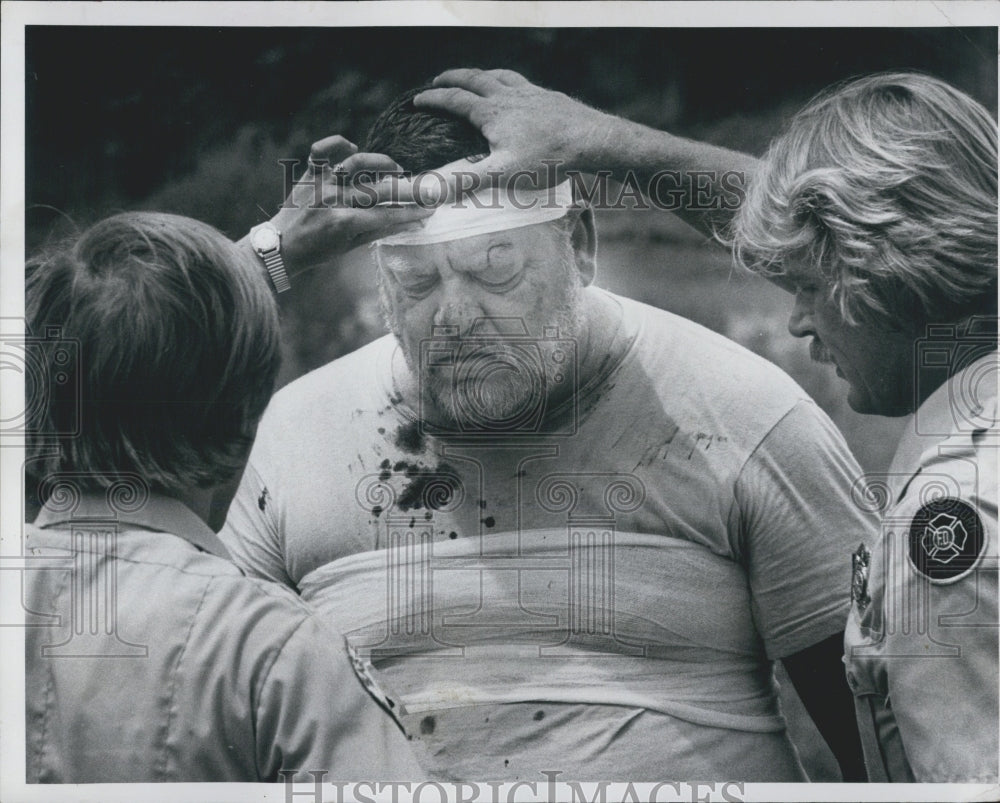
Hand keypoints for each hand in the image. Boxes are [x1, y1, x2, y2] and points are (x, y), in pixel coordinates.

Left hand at [270, 136, 433, 275]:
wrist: (281, 245)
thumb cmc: (317, 250)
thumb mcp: (350, 247)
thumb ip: (379, 231)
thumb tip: (408, 222)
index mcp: (343, 223)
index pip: (387, 216)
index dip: (411, 213)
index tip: (429, 210)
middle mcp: (333, 199)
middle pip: (379, 190)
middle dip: (408, 191)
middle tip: (426, 189)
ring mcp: (321, 183)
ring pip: (357, 163)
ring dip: (381, 163)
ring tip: (395, 169)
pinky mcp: (309, 172)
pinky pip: (321, 149)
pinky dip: (337, 144)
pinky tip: (352, 149)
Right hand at [413, 68, 617, 189]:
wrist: (592, 140)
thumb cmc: (548, 158)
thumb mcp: (503, 174)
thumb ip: (467, 182)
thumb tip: (431, 192)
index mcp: (492, 112)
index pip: (455, 100)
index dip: (434, 100)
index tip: (418, 100)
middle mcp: (509, 96)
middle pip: (475, 79)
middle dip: (454, 78)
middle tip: (440, 79)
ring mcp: (532, 94)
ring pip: (501, 77)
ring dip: (483, 75)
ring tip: (477, 78)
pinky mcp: (551, 98)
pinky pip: (524, 84)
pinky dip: (511, 84)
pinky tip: (519, 93)